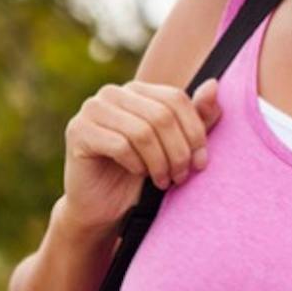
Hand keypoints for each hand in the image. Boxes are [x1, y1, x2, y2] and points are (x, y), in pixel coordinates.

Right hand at [61, 78, 224, 236]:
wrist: (103, 205)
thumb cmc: (142, 173)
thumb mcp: (177, 146)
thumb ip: (199, 117)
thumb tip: (214, 85)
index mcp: (138, 90)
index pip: (177, 99)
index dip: (195, 132)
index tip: (201, 163)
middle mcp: (113, 93)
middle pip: (162, 116)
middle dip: (178, 152)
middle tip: (181, 177)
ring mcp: (92, 110)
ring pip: (142, 132)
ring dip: (160, 162)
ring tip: (163, 180)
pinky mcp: (77, 131)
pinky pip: (119, 145)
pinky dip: (136, 164)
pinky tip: (138, 173)